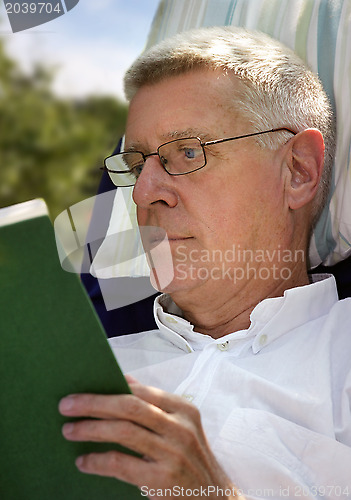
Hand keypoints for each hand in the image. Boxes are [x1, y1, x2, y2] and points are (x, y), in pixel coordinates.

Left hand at [59, 377, 243, 498]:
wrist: (214, 498)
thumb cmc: (190, 457)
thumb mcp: (180, 425)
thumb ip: (153, 403)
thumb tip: (122, 378)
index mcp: (183, 408)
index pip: (141, 390)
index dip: (109, 387)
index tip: (82, 389)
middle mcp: (180, 427)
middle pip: (130, 406)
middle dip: (94, 403)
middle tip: (66, 405)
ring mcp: (173, 453)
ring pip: (124, 432)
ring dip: (91, 429)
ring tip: (69, 430)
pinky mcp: (163, 480)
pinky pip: (122, 464)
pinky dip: (98, 461)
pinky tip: (84, 461)